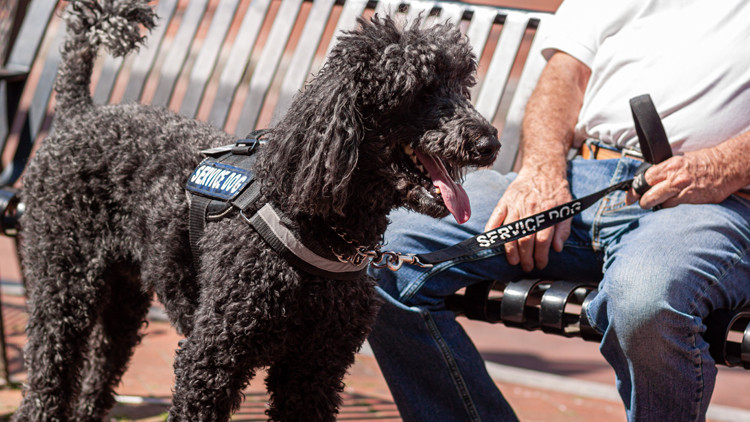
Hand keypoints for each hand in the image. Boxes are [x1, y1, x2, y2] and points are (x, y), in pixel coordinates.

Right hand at [485, 169, 571, 271]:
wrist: (543, 169)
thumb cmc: (556, 190)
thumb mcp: (567, 210)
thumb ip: (563, 230)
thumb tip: (557, 248)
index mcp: (547, 213)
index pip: (542, 241)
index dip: (540, 256)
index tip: (540, 264)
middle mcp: (530, 210)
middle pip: (525, 240)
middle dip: (525, 258)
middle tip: (526, 266)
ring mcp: (515, 205)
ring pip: (510, 232)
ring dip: (510, 250)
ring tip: (513, 260)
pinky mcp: (505, 201)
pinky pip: (495, 218)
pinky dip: (492, 231)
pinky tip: (493, 242)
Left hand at [626, 149, 741, 207]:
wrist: (727, 165)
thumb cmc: (704, 162)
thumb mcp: (680, 160)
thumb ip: (664, 170)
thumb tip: (648, 179)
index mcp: (669, 166)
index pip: (644, 179)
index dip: (634, 190)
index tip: (629, 197)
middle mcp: (675, 178)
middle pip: (648, 196)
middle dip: (643, 202)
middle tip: (643, 203)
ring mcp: (684, 190)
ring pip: (661, 204)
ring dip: (659, 205)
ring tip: (662, 201)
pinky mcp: (692, 200)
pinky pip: (675, 207)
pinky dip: (671, 206)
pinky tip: (675, 202)